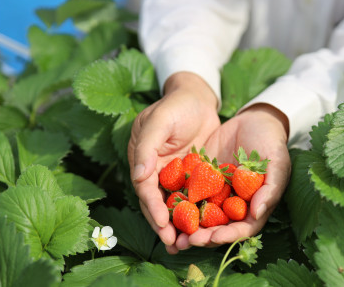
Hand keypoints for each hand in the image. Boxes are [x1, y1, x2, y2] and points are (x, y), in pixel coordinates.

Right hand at [128, 72, 219, 253]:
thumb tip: (138, 176)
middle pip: (159, 203)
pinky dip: (196, 212)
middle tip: (174, 245)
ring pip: (175, 204)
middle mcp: (156, 172)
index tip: (163, 224)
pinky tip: (204, 227)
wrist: (197, 98)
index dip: (153, 208)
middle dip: (165, 225)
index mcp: (143, 160)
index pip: (146, 189)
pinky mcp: (192, 176)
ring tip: (186, 246)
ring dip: (179, 225)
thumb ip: (148, 147)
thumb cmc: (175, 106)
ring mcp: (175, 175)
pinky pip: (193, 196)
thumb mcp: (159, 121)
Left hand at [173, 103, 290, 250]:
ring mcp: (215, 192)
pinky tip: (163, 206)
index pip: (240, 229)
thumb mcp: (277, 165)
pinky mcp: (201, 179)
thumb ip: (270, 190)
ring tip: (170, 233)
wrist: (254, 120)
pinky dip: (177, 202)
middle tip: (184, 241)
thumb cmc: (272, 144)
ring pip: (198, 215)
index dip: (227, 236)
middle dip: (201, 236)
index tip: (213, 237)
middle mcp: (232, 204)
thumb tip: (257, 214)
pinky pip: (187, 192)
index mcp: (252, 207)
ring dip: (185, 226)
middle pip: (216, 227)